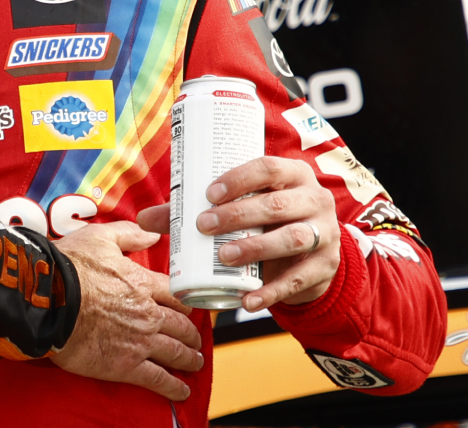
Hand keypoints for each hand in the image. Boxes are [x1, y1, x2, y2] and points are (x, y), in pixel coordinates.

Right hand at [50, 221, 202, 400]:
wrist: (49, 299)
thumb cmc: (69, 267)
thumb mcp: (99, 238)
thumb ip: (128, 235)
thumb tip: (152, 234)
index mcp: (143, 284)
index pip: (176, 296)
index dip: (185, 303)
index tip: (189, 309)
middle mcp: (148, 314)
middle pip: (181, 326)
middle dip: (191, 334)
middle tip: (194, 340)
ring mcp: (140, 342)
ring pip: (176, 353)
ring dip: (189, 358)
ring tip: (194, 362)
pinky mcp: (126, 365)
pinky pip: (158, 379)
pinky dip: (173, 386)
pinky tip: (181, 391)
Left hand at [140, 156, 340, 311]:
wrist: (310, 254)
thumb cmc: (264, 220)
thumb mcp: (239, 209)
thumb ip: (194, 211)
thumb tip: (142, 219)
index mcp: (291, 175)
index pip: (268, 167)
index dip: (239, 179)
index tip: (209, 194)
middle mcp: (314, 199)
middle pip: (277, 204)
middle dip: (239, 215)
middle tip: (204, 226)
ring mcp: (324, 234)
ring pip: (292, 239)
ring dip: (256, 248)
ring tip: (224, 257)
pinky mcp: (325, 267)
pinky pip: (299, 280)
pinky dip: (271, 292)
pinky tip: (247, 300)